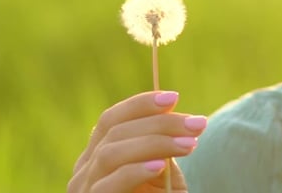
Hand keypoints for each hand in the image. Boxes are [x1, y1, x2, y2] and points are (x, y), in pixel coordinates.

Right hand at [67, 91, 206, 192]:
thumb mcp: (159, 173)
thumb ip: (158, 147)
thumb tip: (171, 110)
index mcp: (97, 156)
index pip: (111, 120)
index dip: (140, 105)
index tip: (173, 98)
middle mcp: (84, 171)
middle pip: (114, 132)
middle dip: (160, 123)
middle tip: (197, 124)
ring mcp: (85, 190)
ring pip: (111, 153)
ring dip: (155, 142)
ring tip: (190, 143)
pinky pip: (109, 184)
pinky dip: (135, 170)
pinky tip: (160, 164)